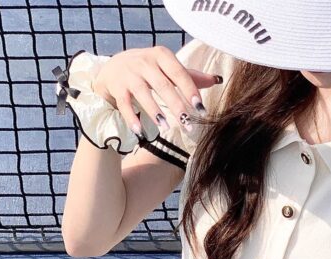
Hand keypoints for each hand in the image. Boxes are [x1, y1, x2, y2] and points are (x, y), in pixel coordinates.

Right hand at [93, 45, 220, 135]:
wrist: (114, 67)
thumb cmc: (148, 69)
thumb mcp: (167, 67)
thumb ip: (190, 76)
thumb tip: (217, 80)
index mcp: (161, 56)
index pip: (179, 73)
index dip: (190, 90)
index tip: (200, 108)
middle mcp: (145, 62)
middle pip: (162, 85)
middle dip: (176, 105)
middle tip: (187, 123)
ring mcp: (129, 74)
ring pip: (143, 93)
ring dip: (154, 111)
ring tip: (166, 127)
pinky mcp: (117, 88)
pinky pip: (124, 104)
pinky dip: (131, 118)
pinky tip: (140, 131)